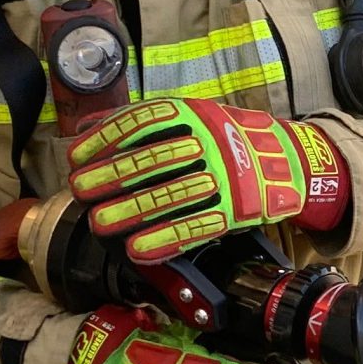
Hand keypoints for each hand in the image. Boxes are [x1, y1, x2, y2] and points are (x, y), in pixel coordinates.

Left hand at [67, 99, 346, 263]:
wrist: (285, 159)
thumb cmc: (223, 139)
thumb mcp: (188, 115)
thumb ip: (141, 120)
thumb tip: (87, 126)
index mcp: (194, 114)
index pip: (142, 122)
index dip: (106, 139)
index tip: (77, 157)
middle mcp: (210, 141)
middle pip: (153, 159)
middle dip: (111, 176)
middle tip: (81, 190)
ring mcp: (225, 176)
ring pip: (172, 196)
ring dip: (132, 212)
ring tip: (100, 223)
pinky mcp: (236, 209)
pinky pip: (197, 227)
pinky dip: (166, 240)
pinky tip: (138, 250)